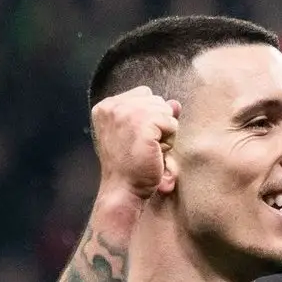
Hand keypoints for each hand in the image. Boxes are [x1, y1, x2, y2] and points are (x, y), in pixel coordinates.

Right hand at [91, 86, 180, 202]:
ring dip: (164, 132)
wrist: (124, 188)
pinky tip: (153, 152)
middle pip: (157, 99)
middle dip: (158, 123)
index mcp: (106, 106)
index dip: (149, 116)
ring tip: (147, 149)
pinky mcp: (142, 123)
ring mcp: (126, 113)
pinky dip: (169, 140)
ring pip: (166, 110)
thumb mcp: (141, 134)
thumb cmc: (131, 165)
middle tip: (142, 146)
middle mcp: (113, 106)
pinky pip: (171, 123)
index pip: (144, 93)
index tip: (135, 137)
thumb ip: (155, 113)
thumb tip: (175, 103)